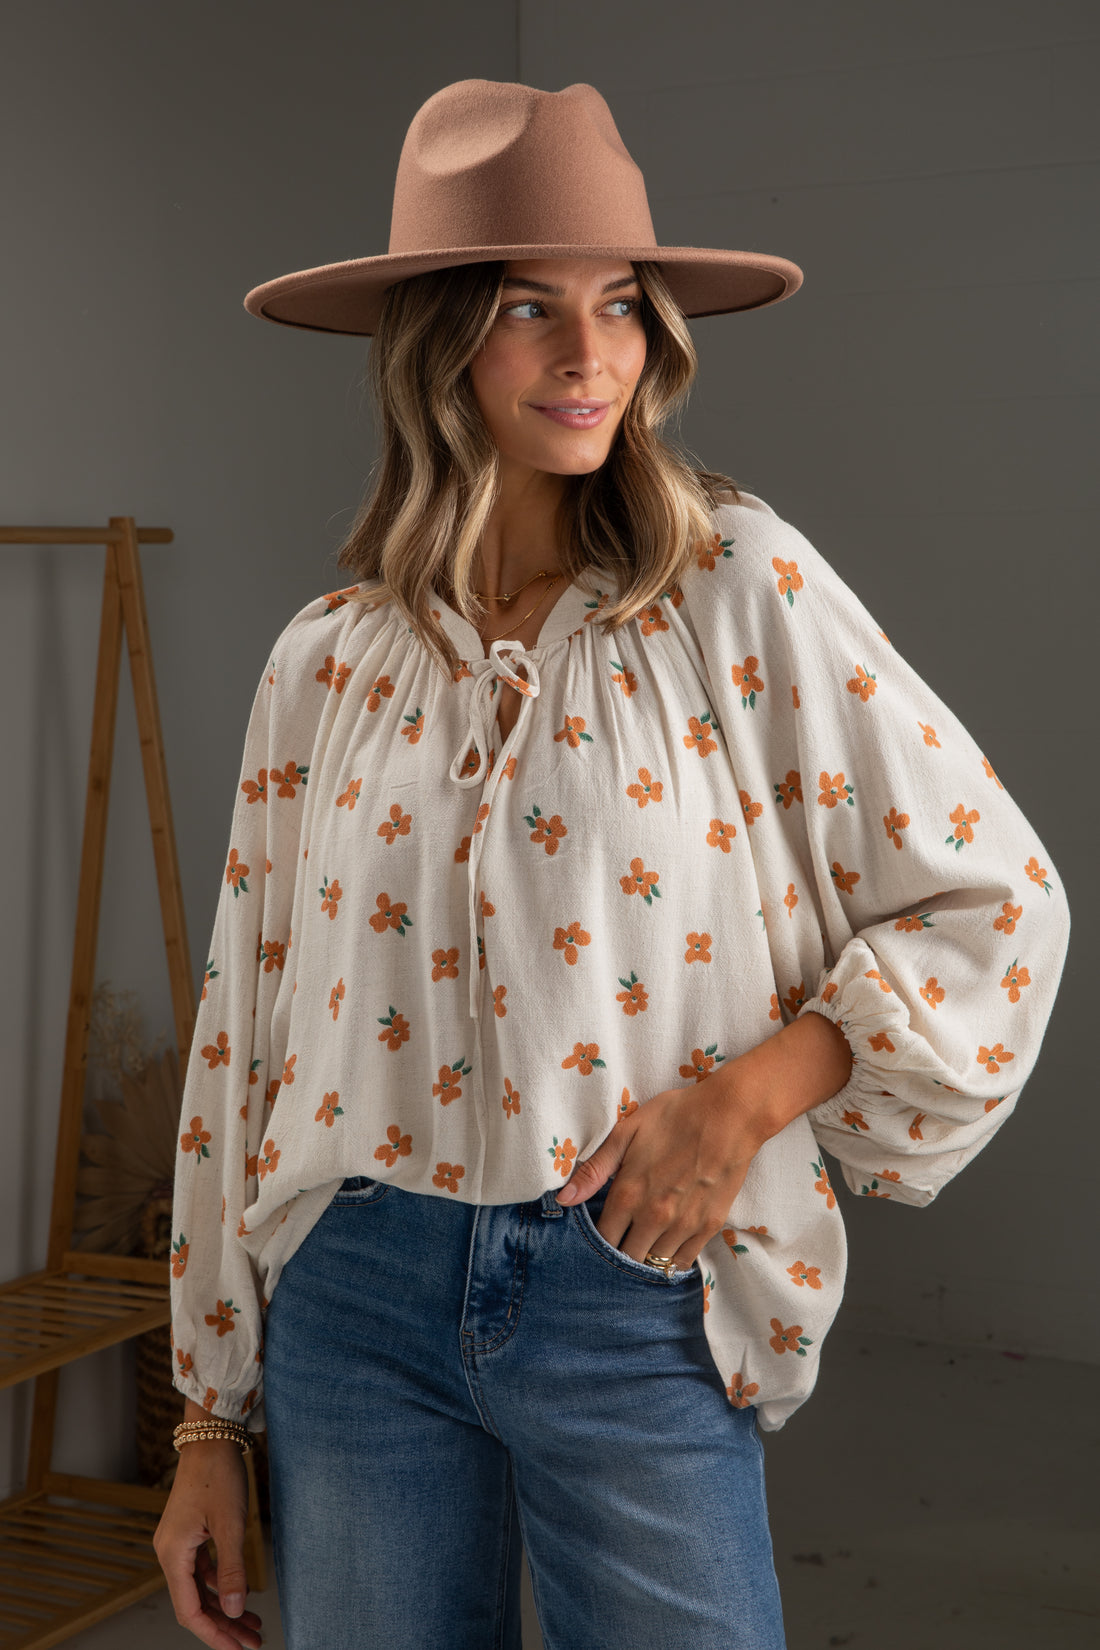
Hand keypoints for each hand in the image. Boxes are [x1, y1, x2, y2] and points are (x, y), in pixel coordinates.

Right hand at [153, 1440, 262, 1649]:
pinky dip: (220, 1585)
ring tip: (252, 1626)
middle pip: (194, 1604)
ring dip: (224, 1607)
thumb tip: (236, 1609)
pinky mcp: (187, 1534)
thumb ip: (232, 1569)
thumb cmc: (218, 1474)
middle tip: (253, 1643)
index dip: (214, 1634)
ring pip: (199, 1589)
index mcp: (172, 1554)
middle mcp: (169, 1552)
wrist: (210, 1436)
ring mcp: (177, 1543)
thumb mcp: (231, 1523)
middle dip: (224, 1625)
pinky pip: (201, 1572)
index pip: (190, 1611)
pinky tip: (238, 1594)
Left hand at [555, 1067, 766, 1270]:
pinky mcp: (709, 1226)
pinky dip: (673, 1262)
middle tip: (621, 1245)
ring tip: (643, 1249)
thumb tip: (563, 1199)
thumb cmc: (674, 1116)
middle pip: (628, 1257)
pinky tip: (667, 1253)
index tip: (601, 1237)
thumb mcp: (627, 1132)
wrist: (729, 1115)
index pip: (604, 1239)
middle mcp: (653, 1217)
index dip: (598, 1243)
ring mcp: (683, 1225)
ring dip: (646, 1260)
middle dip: (620, 1255)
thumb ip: (594, 1169)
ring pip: (655, 1263)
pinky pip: (685, 1261)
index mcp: (628, 1194)